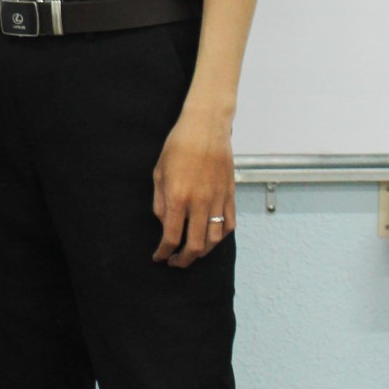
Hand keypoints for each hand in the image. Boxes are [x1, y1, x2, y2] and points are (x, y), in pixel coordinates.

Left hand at [152, 112, 235, 266]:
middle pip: (195, 245)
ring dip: (202, 252)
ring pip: (214, 239)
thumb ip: (161, 203)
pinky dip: (220, 236)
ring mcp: (218, 200)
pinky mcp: (230, 194)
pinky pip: (229, 223)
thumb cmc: (178, 146)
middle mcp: (199, 203)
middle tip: (175, 262)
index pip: (171, 237)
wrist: (206, 126)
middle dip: (183, 260)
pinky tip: (211, 237)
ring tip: (192, 253)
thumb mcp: (159, 173)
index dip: (164, 252)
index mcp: (178, 198)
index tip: (159, 257)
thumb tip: (165, 224)